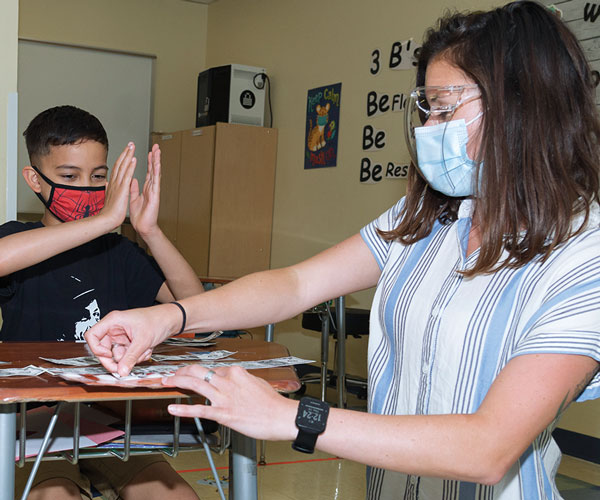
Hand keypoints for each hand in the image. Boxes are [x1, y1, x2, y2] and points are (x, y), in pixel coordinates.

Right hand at [85, 303, 177, 375]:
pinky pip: (127, 356)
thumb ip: (130, 357)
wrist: (172, 320)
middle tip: (124, 368)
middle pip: (103, 350)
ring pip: (117, 356)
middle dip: (116, 360)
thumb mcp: (143, 340)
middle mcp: (115, 329)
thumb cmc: (158, 320)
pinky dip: (136, 357)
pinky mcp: (129, 343)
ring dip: (130, 358)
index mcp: (113, 321)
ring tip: (144, 351)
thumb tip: (121, 371)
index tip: (108, 356)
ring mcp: (122, 337)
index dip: (96, 348)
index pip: (92, 336)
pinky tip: (146, 350)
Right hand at [99, 143, 136, 228]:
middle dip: (125, 153)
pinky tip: (133, 159)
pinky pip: (127, 176)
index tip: (126, 151)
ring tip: (132, 147)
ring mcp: (118, 185)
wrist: (107, 220)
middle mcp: (114, 182)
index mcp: (113, 184)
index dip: (122, 159)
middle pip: (120, 164)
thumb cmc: (109, 212)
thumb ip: (109, 189)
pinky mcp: (122, 190)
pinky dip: (130, 167)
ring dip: (128, 156)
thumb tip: (107, 183)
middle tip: (130, 143)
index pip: (117, 168)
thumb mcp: (109, 197)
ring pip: (123, 167)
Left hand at [129, 144, 160, 237]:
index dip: (149, 161)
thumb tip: (132, 179)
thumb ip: (133, 188)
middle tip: (156, 147)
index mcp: (147, 188)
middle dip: (155, 158)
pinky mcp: (155, 195)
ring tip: (158, 151)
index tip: (149, 151)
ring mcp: (154, 191)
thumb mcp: (133, 199)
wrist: (143, 227)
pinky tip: (156, 164)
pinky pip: (155, 181)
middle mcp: (152, 188)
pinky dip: (155, 172)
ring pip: (156, 173)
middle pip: (154, 170)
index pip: (148, 172)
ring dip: (157, 161)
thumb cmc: (140, 216)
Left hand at [163, 365, 298, 440]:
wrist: (281, 416)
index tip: (193, 375)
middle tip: (171, 374)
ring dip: (177, 382)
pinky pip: (199, 410)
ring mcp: (224, 397)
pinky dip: (184, 409)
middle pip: (199, 371)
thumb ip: (241, 381)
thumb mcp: (257, 383)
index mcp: (237, 372)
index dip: (200, 373)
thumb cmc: (272, 403)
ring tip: (166, 382)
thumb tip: (233, 382)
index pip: (213, 369)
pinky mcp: (224, 413)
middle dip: (182, 371)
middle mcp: (228, 381)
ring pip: (195, 385)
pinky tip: (173, 409)